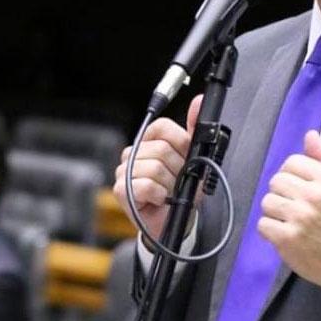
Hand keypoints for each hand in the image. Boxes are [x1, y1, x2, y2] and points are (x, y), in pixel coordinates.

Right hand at [114, 95, 202, 240]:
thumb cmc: (180, 189)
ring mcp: (124, 171)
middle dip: (178, 168)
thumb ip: (195, 129)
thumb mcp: (193, 158)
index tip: (187, 156)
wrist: (174, 220)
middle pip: (162, 148)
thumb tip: (199, 100)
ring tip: (169, 191)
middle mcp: (133, 153)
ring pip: (155, 167)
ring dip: (170, 184)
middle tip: (178, 181)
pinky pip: (146, 185)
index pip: (162, 127)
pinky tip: (159, 199)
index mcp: (148, 141)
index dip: (181, 142)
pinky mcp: (121, 190)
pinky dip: (159, 194)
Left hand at [258, 130, 320, 293]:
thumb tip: (310, 134)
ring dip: (274, 212)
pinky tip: (283, 233)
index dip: (291, 174)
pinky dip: (270, 230)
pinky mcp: (287, 238)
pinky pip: (263, 224)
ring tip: (288, 220)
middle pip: (276, 181)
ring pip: (267, 201)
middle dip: (281, 193)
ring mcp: (299, 217)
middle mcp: (314, 195)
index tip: (298, 188)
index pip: (291, 162)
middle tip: (293, 206)